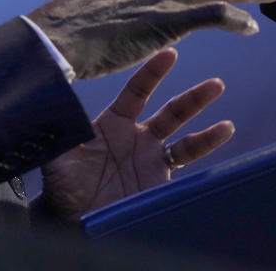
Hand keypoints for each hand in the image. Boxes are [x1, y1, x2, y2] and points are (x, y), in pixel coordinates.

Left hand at [40, 48, 232, 221]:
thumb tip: (49, 104)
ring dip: (204, 124)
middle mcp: (135, 136)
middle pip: (170, 111)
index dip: (152, 73)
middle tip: (215, 84)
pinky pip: (185, 160)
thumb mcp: (56, 158)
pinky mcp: (159, 178)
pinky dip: (204, 148)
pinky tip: (223, 135)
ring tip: (226, 117)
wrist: (75, 220)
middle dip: (193, 98)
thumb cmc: (62, 187)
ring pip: (183, 134)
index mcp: (112, 124)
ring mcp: (150, 157)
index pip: (136, 92)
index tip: (170, 54)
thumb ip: (58, 132)